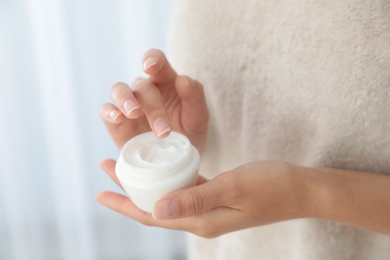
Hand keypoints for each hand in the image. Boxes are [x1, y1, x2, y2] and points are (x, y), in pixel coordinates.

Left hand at [96, 160, 307, 237]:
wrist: (299, 189)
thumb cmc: (271, 186)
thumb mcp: (233, 187)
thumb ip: (194, 198)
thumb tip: (155, 208)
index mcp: (202, 220)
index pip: (152, 216)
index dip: (125, 204)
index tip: (100, 191)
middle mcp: (201, 218)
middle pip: (154, 207)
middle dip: (127, 191)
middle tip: (107, 168)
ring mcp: (208, 208)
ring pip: (167, 197)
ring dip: (146, 184)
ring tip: (127, 167)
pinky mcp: (215, 196)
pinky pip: (183, 189)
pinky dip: (167, 179)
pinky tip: (160, 168)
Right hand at [99, 49, 208, 149]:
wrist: (177, 160)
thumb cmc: (189, 132)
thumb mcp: (199, 117)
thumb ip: (195, 97)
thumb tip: (183, 79)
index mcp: (166, 82)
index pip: (157, 61)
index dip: (152, 59)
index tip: (150, 65)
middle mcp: (145, 90)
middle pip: (142, 86)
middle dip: (153, 107)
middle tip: (163, 131)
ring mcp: (128, 105)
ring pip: (118, 90)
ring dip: (125, 100)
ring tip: (133, 113)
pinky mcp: (116, 123)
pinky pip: (106, 111)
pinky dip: (109, 113)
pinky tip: (118, 118)